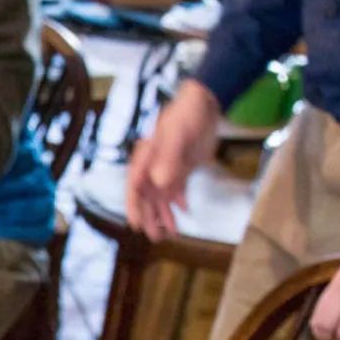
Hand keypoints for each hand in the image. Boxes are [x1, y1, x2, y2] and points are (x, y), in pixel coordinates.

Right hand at [126, 81, 221, 241]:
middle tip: (154, 237)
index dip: (134, 207)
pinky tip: (184, 212)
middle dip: (150, 218)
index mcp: (145, 158)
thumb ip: (168, 159)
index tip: (136, 224)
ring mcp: (167, 168)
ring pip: (162, 197)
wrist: (205, 103)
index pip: (135, 187)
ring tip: (169, 234)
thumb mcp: (177, 135)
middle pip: (147, 197)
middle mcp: (153, 166)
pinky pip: (177, 190)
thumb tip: (160, 184)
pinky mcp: (182, 168)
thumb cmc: (186, 114)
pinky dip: (179, 202)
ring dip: (165, 215)